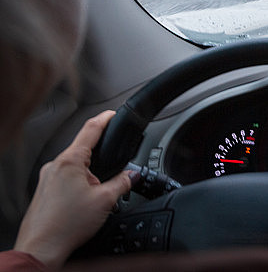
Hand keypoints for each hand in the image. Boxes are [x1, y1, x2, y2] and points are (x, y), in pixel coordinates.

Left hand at [14, 111, 133, 268]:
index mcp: (69, 161)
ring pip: (75, 166)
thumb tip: (132, 174)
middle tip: (113, 171)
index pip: (90, 129)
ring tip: (97, 196)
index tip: (113, 112)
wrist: (41, 249)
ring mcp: (46, 178)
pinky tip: (84, 204)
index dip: (105, 118)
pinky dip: (79, 185)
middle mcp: (54, 166)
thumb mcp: (105, 200)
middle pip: (83, 149)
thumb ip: (123, 182)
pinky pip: (65, 179)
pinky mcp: (44, 191)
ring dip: (90, 175)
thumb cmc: (65, 226)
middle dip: (101, 158)